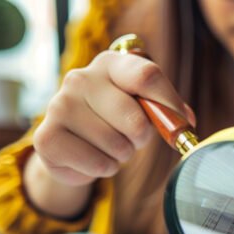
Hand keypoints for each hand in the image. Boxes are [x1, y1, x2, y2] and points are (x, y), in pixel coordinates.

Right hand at [32, 50, 194, 186]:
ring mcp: (59, 105)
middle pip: (135, 117)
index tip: (180, 125)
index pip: (146, 75)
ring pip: (116, 145)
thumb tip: (186, 122)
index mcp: (110, 64)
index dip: (169, 104)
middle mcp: (81, 78)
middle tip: (134, 138)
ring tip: (109, 146)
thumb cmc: (115, 120)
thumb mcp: (143, 107)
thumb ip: (167, 110)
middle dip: (143, 137)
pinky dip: (103, 169)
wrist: (73, 144)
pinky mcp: (47, 137)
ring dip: (122, 155)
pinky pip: (97, 165)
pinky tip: (92, 157)